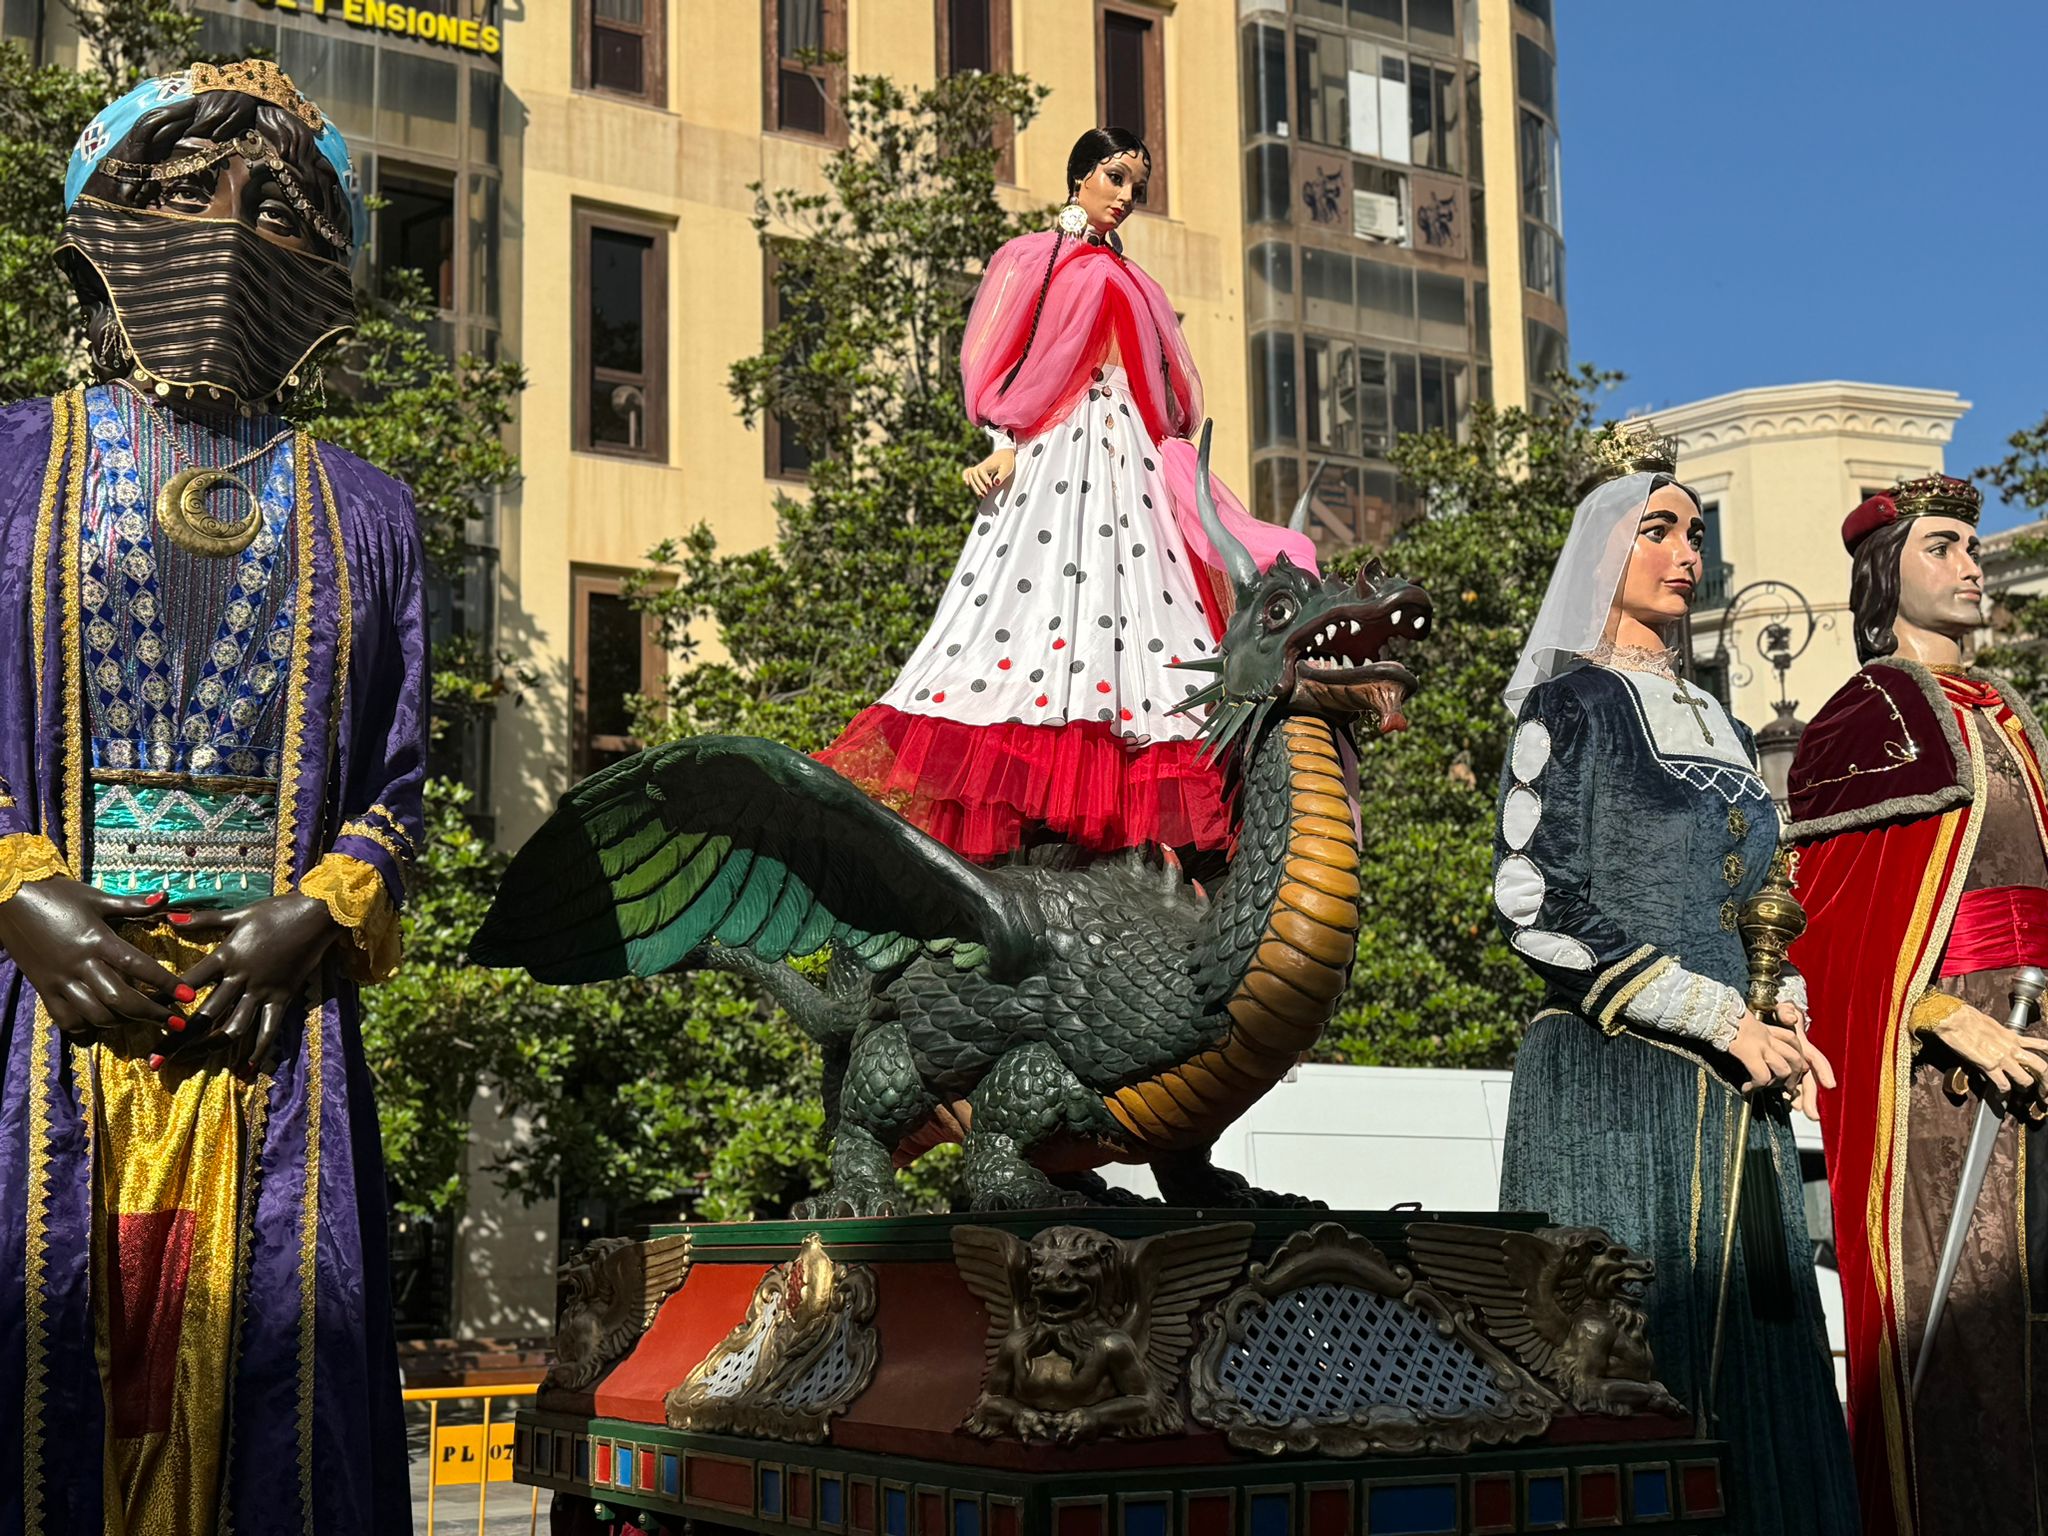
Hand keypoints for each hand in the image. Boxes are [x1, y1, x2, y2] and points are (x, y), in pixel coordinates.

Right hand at [0, 877, 180, 1035]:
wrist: (8, 898)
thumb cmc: (58, 895)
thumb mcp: (97, 898)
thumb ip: (133, 904)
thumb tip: (167, 897)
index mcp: (97, 940)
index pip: (139, 967)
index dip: (167, 984)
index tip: (189, 997)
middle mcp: (79, 965)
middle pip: (119, 999)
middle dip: (151, 1014)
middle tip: (176, 1022)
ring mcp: (59, 980)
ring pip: (94, 1014)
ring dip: (122, 1022)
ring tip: (142, 1021)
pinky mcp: (44, 990)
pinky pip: (66, 1019)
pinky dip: (86, 1027)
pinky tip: (102, 1025)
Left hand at [168, 895, 345, 1072]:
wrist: (319, 914)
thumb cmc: (278, 910)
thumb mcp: (238, 913)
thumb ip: (203, 920)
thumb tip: (170, 917)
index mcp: (227, 955)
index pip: (188, 981)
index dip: (162, 998)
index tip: (141, 1013)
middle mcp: (242, 977)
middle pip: (204, 1014)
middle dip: (178, 1039)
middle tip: (155, 1060)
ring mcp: (263, 990)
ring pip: (233, 1027)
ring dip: (210, 1048)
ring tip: (190, 1063)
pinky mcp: (282, 997)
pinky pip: (269, 1029)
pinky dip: (259, 1050)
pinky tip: (246, 1069)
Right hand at [963, 448, 1015, 497]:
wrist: (1004, 453)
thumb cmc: (1007, 461)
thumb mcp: (1007, 468)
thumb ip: (1001, 476)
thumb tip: (995, 483)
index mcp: (988, 464)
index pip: (981, 471)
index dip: (984, 479)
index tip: (991, 486)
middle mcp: (981, 465)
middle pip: (974, 475)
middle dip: (979, 486)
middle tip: (986, 494)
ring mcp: (978, 467)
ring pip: (971, 476)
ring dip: (975, 487)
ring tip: (982, 496)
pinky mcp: (978, 470)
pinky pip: (968, 472)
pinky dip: (965, 477)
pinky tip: (967, 484)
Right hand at [1726, 1005, 1807, 1095]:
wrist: (1711, 1010)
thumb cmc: (1720, 1016)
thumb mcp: (1739, 1021)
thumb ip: (1748, 1029)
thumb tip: (1744, 1041)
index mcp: (1766, 1029)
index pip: (1793, 1041)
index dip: (1798, 1057)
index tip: (1792, 1071)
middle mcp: (1767, 1037)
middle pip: (1796, 1058)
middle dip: (1795, 1077)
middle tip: (1787, 1088)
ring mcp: (1760, 1045)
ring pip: (1784, 1069)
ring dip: (1777, 1084)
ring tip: (1766, 1088)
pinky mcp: (1749, 1052)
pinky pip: (1763, 1076)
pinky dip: (1757, 1086)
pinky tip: (1746, 1089)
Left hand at [1769, 1000, 1835, 1120]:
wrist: (1772, 1016)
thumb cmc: (1779, 1013)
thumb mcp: (1781, 1009)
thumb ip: (1785, 1011)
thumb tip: (1791, 1017)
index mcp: (1803, 1045)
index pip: (1816, 1059)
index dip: (1823, 1071)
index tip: (1830, 1085)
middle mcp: (1802, 1057)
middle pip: (1810, 1079)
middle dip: (1812, 1096)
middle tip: (1813, 1116)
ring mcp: (1794, 1065)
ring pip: (1802, 1085)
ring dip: (1803, 1100)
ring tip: (1804, 1114)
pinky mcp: (1786, 1069)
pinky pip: (1789, 1084)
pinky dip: (1790, 1095)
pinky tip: (1791, 1106)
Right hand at [1924, 1001, 2047, 1097]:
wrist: (1954, 1018)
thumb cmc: (1967, 1018)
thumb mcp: (1992, 1025)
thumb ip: (2001, 1036)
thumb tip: (2001, 1041)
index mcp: (2014, 1037)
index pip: (2042, 1048)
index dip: (2047, 1061)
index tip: (2046, 1072)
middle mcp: (2013, 1048)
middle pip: (2042, 1067)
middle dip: (2046, 1082)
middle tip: (2044, 1091)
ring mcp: (2003, 1057)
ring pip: (2026, 1078)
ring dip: (2026, 1088)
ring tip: (2024, 1093)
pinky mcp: (1989, 1065)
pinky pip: (2003, 1084)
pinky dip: (2004, 1092)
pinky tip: (2001, 1095)